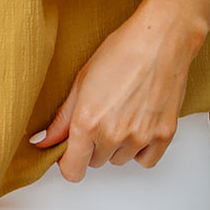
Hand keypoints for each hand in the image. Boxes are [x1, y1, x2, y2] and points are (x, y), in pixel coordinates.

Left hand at [32, 10, 198, 180]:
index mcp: (87, 121)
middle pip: (96, 162)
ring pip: (120, 160)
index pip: (72, 170)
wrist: (161, 39)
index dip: (69, 162)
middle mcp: (113, 134)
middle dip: (95, 144)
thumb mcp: (82, 80)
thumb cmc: (122, 51)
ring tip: (123, 113)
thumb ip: (63, 118)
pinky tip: (139, 125)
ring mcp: (140, 137)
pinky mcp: (164, 135)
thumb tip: (45, 140)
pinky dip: (141, 149)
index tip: (72, 150)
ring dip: (118, 145)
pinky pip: (146, 160)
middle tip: (103, 115)